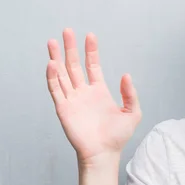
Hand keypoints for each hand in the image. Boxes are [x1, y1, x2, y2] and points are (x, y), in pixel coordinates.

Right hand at [46, 28, 141, 163]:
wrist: (103, 154)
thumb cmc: (117, 137)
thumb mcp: (132, 113)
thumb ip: (130, 94)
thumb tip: (126, 75)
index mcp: (99, 91)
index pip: (92, 65)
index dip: (91, 50)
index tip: (90, 35)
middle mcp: (83, 93)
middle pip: (74, 65)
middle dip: (70, 48)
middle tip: (67, 31)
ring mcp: (72, 100)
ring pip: (61, 74)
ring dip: (56, 58)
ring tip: (52, 42)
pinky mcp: (63, 109)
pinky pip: (56, 90)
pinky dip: (52, 77)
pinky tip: (52, 64)